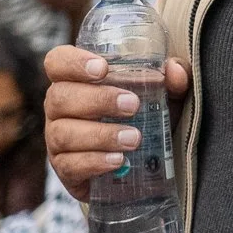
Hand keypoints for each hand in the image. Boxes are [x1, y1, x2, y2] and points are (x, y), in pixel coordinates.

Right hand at [45, 46, 189, 199]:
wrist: (139, 170)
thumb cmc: (141, 120)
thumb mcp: (161, 99)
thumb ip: (170, 83)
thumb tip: (176, 69)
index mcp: (75, 81)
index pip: (57, 62)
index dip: (73, 62)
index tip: (103, 68)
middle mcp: (59, 108)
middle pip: (59, 96)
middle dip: (98, 99)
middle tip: (132, 105)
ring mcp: (56, 140)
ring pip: (63, 133)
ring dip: (101, 134)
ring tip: (134, 138)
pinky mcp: (64, 169)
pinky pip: (70, 165)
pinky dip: (95, 162)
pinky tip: (118, 160)